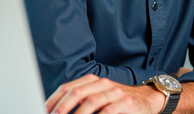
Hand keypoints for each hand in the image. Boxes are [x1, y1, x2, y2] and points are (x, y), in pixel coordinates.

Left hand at [45, 74, 165, 113]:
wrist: (148, 100)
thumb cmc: (119, 102)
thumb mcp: (100, 97)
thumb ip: (81, 101)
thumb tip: (58, 111)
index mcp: (93, 81)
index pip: (67, 88)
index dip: (54, 100)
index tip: (45, 111)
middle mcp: (103, 84)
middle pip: (77, 92)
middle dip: (62, 107)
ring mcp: (115, 92)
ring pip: (91, 101)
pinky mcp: (126, 103)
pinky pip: (109, 111)